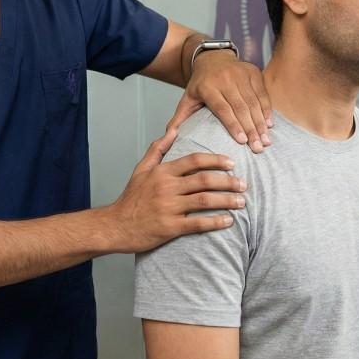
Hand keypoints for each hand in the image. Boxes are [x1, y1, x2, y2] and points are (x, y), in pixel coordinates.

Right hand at [104, 136, 245, 252]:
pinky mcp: (170, 227)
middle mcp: (166, 187)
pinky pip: (197, 223)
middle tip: (243, 184)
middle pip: (204, 180)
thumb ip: (157, 149)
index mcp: (162, 172)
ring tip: (241, 202)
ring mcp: (168, 207)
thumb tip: (172, 131)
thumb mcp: (140, 169)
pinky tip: (228, 221)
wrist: (115, 226)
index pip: (195, 160)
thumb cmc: (131, 199)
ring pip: (204, 200)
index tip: (232, 163)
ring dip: (226, 201)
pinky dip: (215, 222)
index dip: (216, 160)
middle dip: (228, 181)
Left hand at [169, 51, 273, 152]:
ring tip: (266, 141)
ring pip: (253, 102)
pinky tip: (270, 125)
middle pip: (240, 107)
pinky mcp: (253, 71)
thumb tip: (168, 138)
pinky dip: (267, 109)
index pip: (222, 108)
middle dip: (251, 129)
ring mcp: (240, 74)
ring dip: (261, 123)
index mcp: (207, 87)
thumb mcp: (187, 99)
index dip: (233, 124)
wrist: (213, 58)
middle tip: (258, 148)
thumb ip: (179, 118)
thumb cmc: (200, 85)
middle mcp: (225, 79)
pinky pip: (262, 93)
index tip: (242, 141)